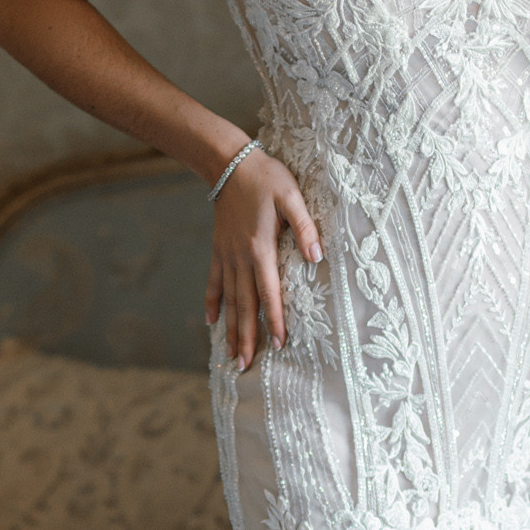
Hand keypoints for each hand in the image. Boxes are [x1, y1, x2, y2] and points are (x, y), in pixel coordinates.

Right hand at [207, 148, 320, 369]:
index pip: (269, 292)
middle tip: (246, 366)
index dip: (273, 319)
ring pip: (229, 300)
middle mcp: (240, 258)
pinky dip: (213, 303)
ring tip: (230, 355)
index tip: (278, 344)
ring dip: (230, 329)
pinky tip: (211, 323)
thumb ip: (305, 227)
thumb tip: (318, 258)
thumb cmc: (265, 178)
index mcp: (260, 249)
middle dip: (247, 337)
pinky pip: (214, 282)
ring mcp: (227, 256)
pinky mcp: (219, 250)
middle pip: (245, 305)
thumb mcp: (291, 197)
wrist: (229, 163)